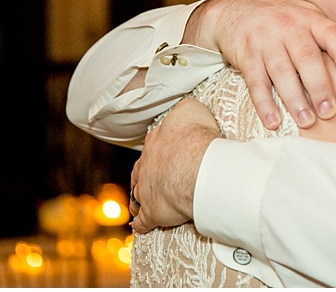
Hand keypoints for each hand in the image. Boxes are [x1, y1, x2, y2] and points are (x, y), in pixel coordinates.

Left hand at [129, 98, 220, 233]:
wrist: (197, 166)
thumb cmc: (197, 137)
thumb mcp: (191, 110)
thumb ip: (185, 109)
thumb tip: (184, 107)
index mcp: (156, 142)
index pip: (154, 145)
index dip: (160, 151)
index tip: (166, 155)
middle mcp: (146, 164)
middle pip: (141, 170)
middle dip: (145, 175)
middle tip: (153, 180)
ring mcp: (146, 189)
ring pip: (138, 195)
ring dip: (140, 199)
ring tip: (142, 203)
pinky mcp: (151, 212)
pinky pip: (142, 221)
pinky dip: (141, 224)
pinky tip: (140, 227)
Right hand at [184, 0, 335, 129]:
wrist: (235, 10)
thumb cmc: (283, 19)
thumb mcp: (311, 18)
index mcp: (311, 19)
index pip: (331, 33)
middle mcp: (289, 26)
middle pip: (306, 56)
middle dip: (318, 85)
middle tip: (330, 111)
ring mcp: (266, 39)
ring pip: (281, 70)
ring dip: (294, 98)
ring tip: (306, 121)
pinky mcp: (246, 54)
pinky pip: (255, 80)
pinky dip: (264, 102)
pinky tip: (273, 121)